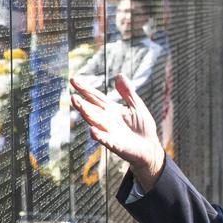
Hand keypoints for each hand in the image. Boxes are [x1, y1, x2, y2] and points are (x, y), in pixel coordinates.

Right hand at [69, 74, 164, 190]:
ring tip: (80, 107)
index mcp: (111, 110)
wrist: (150, 147)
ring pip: (95, 122)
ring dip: (87, 115)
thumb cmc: (143, 127)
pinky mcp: (116, 144)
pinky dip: (99, 135)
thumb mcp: (136, 105)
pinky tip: (92, 130)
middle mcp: (107, 120)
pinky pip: (106, 139)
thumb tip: (119, 75)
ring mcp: (110, 132)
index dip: (85, 89)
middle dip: (82, 104)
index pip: (96, 97)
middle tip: (72, 96)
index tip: (74, 80)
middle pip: (92, 110)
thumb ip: (127, 92)